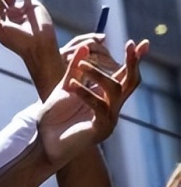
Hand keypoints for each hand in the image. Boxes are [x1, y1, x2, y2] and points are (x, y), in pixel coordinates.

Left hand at [38, 40, 145, 168]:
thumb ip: (74, 69)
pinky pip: (100, 106)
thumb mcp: (64, 88)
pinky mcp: (101, 129)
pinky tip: (71, 85)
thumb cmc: (54, 118)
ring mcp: (109, 119)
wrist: (43, 143)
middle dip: (132, 62)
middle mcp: (111, 107)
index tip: (143, 43)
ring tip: (80, 66)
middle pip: (130, 82)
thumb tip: (86, 46)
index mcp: (105, 97)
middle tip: (129, 45)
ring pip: (115, 90)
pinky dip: (86, 92)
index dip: (134, 61)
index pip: (124, 76)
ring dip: (97, 74)